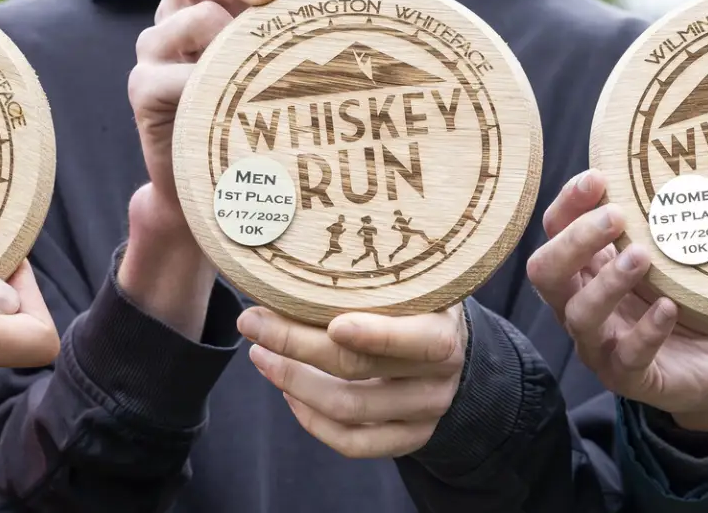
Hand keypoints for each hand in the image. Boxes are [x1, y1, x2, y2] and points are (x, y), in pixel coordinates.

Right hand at [120, 0, 340, 334]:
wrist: (220, 199)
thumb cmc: (267, 130)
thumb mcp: (291, 78)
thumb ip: (313, 44)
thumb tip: (386, 19)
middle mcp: (182, 10)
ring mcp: (156, 48)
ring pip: (191, 19)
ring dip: (233, 43)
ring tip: (263, 75)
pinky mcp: (143, 90)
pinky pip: (170, 76)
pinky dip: (204, 87)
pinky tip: (234, 110)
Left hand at [237, 304, 464, 458]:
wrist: (455, 352)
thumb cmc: (418, 306)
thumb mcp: (411, 286)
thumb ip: (371, 282)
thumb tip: (295, 264)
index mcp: (444, 334)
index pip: (417, 341)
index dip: (375, 335)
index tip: (333, 323)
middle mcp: (438, 380)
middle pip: (359, 369)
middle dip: (296, 345)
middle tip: (253, 323)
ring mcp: (423, 415)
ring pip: (347, 409)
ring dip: (292, 381)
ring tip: (260, 355)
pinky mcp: (407, 440)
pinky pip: (352, 443)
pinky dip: (311, 420)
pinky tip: (288, 392)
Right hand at [526, 170, 707, 430]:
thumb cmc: (686, 302)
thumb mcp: (670, 259)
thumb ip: (658, 227)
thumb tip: (668, 173)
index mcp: (584, 270)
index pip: (554, 230)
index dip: (568, 203)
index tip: (598, 178)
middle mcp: (579, 305)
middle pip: (545, 272)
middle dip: (575, 241)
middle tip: (616, 217)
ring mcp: (599, 345)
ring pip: (579, 315)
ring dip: (607, 282)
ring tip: (642, 257)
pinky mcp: (629, 377)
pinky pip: (628, 357)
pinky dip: (647, 330)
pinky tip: (669, 307)